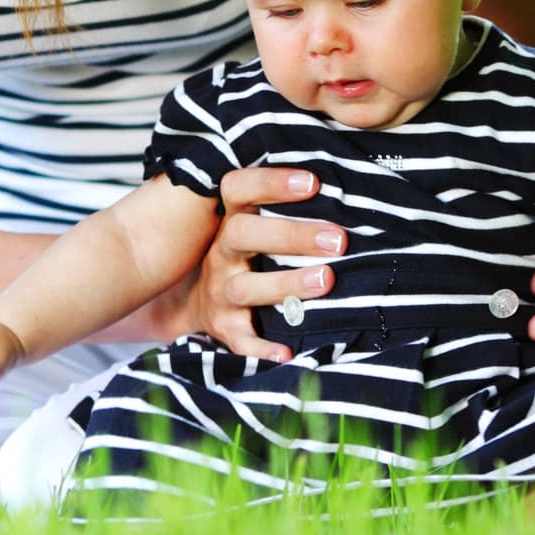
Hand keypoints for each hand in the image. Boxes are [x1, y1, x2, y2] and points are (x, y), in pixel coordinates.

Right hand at [160, 166, 343, 361]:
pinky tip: (288, 353)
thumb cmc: (242, 254)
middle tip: (337, 239)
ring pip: (245, 287)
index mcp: (229, 220)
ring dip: (286, 284)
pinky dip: (262, 348)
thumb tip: (339, 181)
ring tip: (326, 280)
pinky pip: (241, 340)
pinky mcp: (225, 326)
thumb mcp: (247, 225)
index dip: (270, 183)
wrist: (195, 302)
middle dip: (291, 235)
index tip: (312, 182)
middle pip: (242, 235)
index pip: (238, 189)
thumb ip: (277, 208)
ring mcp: (220, 290)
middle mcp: (221, 252)